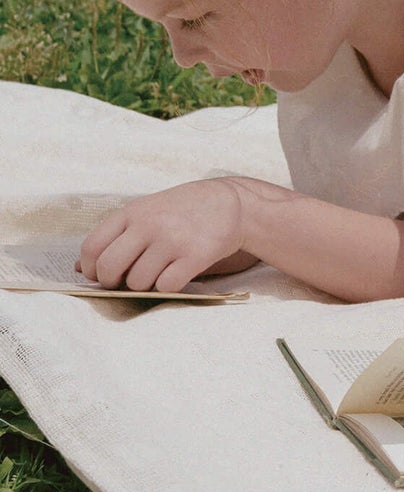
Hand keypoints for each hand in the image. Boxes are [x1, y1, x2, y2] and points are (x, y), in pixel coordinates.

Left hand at [78, 178, 249, 291]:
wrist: (232, 204)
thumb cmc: (184, 209)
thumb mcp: (147, 211)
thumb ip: (117, 235)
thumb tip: (81, 268)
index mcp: (132, 213)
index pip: (92, 247)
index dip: (91, 268)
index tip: (101, 274)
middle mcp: (149, 226)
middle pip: (110, 268)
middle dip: (112, 283)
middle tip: (124, 282)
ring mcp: (172, 241)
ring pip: (138, 282)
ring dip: (144, 286)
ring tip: (157, 274)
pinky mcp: (195, 256)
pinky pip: (166, 286)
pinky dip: (167, 288)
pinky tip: (175, 277)